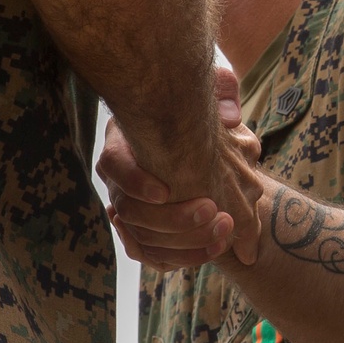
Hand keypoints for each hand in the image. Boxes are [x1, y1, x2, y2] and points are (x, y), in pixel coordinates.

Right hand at [97, 67, 262, 265]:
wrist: (194, 138)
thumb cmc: (194, 105)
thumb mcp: (208, 86)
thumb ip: (221, 90)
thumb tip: (230, 116)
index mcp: (125, 141)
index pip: (112, 163)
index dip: (133, 181)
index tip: (164, 190)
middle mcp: (120, 179)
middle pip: (128, 210)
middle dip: (172, 217)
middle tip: (211, 208)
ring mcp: (129, 207)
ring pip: (142, 237)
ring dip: (183, 240)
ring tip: (222, 229)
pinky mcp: (146, 230)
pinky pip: (153, 254)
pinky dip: (182, 257)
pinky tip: (215, 247)